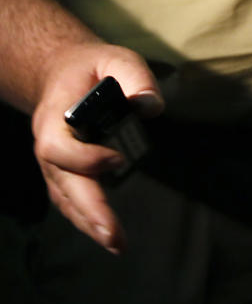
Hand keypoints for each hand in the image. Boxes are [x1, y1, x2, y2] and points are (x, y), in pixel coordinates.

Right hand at [31, 42, 163, 253]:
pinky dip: (87, 219)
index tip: (118, 159)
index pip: (58, 147)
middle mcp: (49, 146)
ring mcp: (54, 163)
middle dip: (89, 211)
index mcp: (54, 117)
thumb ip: (135, 76)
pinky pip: (70, 200)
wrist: (62, 72)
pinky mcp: (64, 172)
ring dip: (89, 223)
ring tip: (116, 244)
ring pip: (66, 199)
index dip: (84, 158)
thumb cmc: (92, 68)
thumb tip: (150, 105)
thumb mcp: (116, 59)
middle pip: (62, 185)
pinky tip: (107, 234)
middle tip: (114, 236)